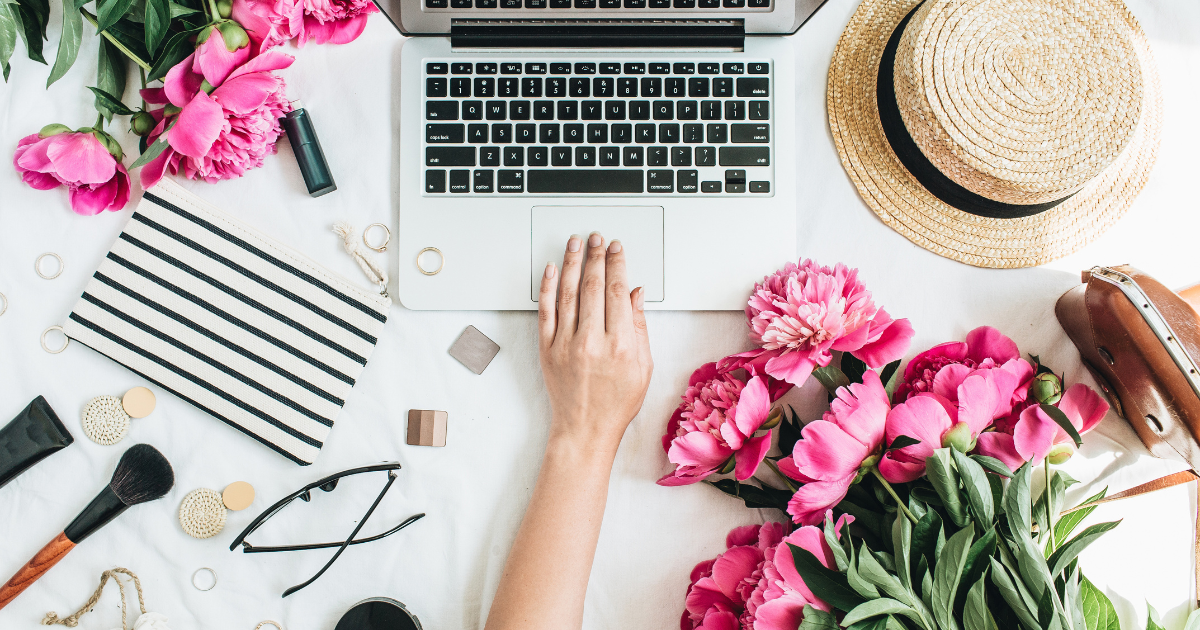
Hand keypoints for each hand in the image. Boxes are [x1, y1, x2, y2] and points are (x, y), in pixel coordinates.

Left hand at [538, 233, 652, 453]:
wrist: (585, 429)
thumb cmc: (617, 403)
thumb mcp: (643, 367)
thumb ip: (639, 328)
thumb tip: (637, 294)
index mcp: (620, 345)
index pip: (618, 291)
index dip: (617, 264)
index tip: (616, 249)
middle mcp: (591, 341)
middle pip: (593, 286)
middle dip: (595, 256)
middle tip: (596, 239)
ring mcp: (566, 344)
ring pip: (567, 292)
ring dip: (571, 263)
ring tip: (574, 243)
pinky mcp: (547, 350)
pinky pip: (545, 311)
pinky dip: (547, 287)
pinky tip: (551, 270)